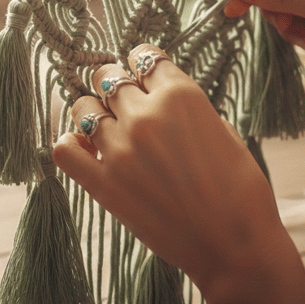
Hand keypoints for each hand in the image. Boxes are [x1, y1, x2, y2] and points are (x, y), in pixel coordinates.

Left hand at [52, 45, 287, 295]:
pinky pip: (63, 149)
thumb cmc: (240, 191)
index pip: (144, 57)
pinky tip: (85, 148)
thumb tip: (162, 97)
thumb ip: (187, 108)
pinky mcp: (103, 184)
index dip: (142, 63)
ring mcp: (120, 149)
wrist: (235, 247)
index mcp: (181, 96)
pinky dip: (70, 143)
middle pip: (109, 77)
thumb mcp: (223, 130)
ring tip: (105, 124)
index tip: (141, 73)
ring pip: (84, 107)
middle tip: (122, 99)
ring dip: (93, 110)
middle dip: (115, 83)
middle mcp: (146, 115)